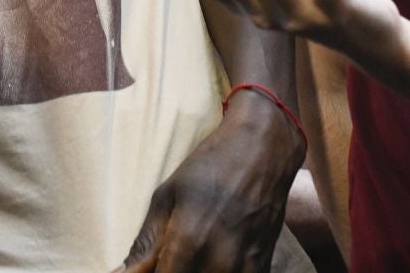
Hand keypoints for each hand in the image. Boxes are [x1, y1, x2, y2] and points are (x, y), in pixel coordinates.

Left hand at [117, 96, 299, 272]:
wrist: (263, 149)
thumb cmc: (209, 167)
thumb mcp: (167, 197)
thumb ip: (145, 244)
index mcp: (189, 241)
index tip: (149, 266)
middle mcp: (219, 261)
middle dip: (173, 271)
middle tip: (169, 256)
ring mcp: (246, 267)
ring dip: (197, 272)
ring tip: (189, 255)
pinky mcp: (263, 267)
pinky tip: (212, 260)